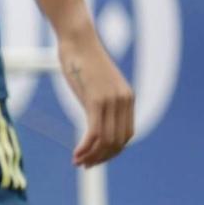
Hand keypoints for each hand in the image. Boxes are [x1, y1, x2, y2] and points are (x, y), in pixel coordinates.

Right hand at [58, 29, 133, 166]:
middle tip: (84, 165)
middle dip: (102, 157)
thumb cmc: (81, 58)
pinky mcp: (96, 100)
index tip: (95, 158)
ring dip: (92, 156)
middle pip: (118, 141)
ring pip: (107, 140)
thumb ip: (98, 100)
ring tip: (78, 162)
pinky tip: (76, 154)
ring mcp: (111, 101)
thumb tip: (93, 114)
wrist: (77, 39)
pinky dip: (86, 147)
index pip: (125, 135)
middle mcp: (123, 101)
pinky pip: (94, 132)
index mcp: (127, 98)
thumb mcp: (94, 83)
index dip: (112, 151)